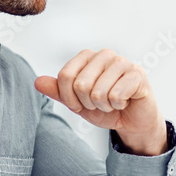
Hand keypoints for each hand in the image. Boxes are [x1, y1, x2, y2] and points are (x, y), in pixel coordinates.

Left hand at [35, 49, 166, 155]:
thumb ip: (59, 92)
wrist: (132, 121)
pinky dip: (118, 105)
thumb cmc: (106, 108)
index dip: (69, 98)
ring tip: (113, 102)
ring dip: (105, 106)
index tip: (80, 105)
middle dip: (88, 104)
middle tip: (100, 104)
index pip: (65, 76)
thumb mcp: (77, 103)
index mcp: (87, 56)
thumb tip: (38, 82)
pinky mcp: (137, 73)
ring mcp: (122, 62)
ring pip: (98, 92)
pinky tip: (125, 101)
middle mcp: (104, 54)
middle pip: (80, 84)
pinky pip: (116, 95)